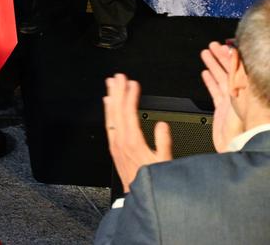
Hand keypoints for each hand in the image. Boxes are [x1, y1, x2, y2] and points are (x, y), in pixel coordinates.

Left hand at [104, 73, 171, 191]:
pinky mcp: (113, 147)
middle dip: (118, 91)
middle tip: (118, 76)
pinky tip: (108, 104)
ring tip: (111, 84)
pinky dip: (108, 111)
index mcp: (133, 141)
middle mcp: (120, 140)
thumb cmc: (151, 180)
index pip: (129, 113)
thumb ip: (163, 143)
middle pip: (117, 110)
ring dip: (111, 98)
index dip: (130, 96)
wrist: (137, 195)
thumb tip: (162, 125)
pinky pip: (108, 124)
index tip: (133, 83)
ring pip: (110, 116)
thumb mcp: (164, 163)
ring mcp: (115, 143)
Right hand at [200, 41, 243, 152]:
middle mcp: (239, 93)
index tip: (223, 45)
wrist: (237, 145)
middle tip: (212, 45)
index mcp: (245, 89)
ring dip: (213, 65)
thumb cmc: (244, 123)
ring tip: (205, 54)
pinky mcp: (222, 109)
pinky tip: (205, 74)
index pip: (238, 67)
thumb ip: (236, 73)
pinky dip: (210, 81)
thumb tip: (234, 53)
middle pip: (229, 70)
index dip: (230, 55)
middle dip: (220, 57)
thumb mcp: (241, 93)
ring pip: (221, 78)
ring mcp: (231, 101)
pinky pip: (215, 91)